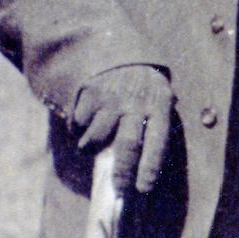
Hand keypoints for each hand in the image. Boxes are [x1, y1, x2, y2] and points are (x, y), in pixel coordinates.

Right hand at [73, 66, 172, 194]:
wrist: (118, 48)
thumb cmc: (142, 86)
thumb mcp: (158, 97)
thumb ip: (156, 124)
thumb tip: (145, 169)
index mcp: (159, 103)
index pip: (157, 141)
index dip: (149, 168)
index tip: (143, 189)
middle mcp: (135, 100)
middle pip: (127, 146)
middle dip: (122, 173)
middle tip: (120, 188)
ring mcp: (111, 97)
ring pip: (96, 138)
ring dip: (90, 148)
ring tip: (91, 145)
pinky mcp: (89, 93)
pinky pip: (79, 124)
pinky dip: (78, 130)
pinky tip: (86, 121)